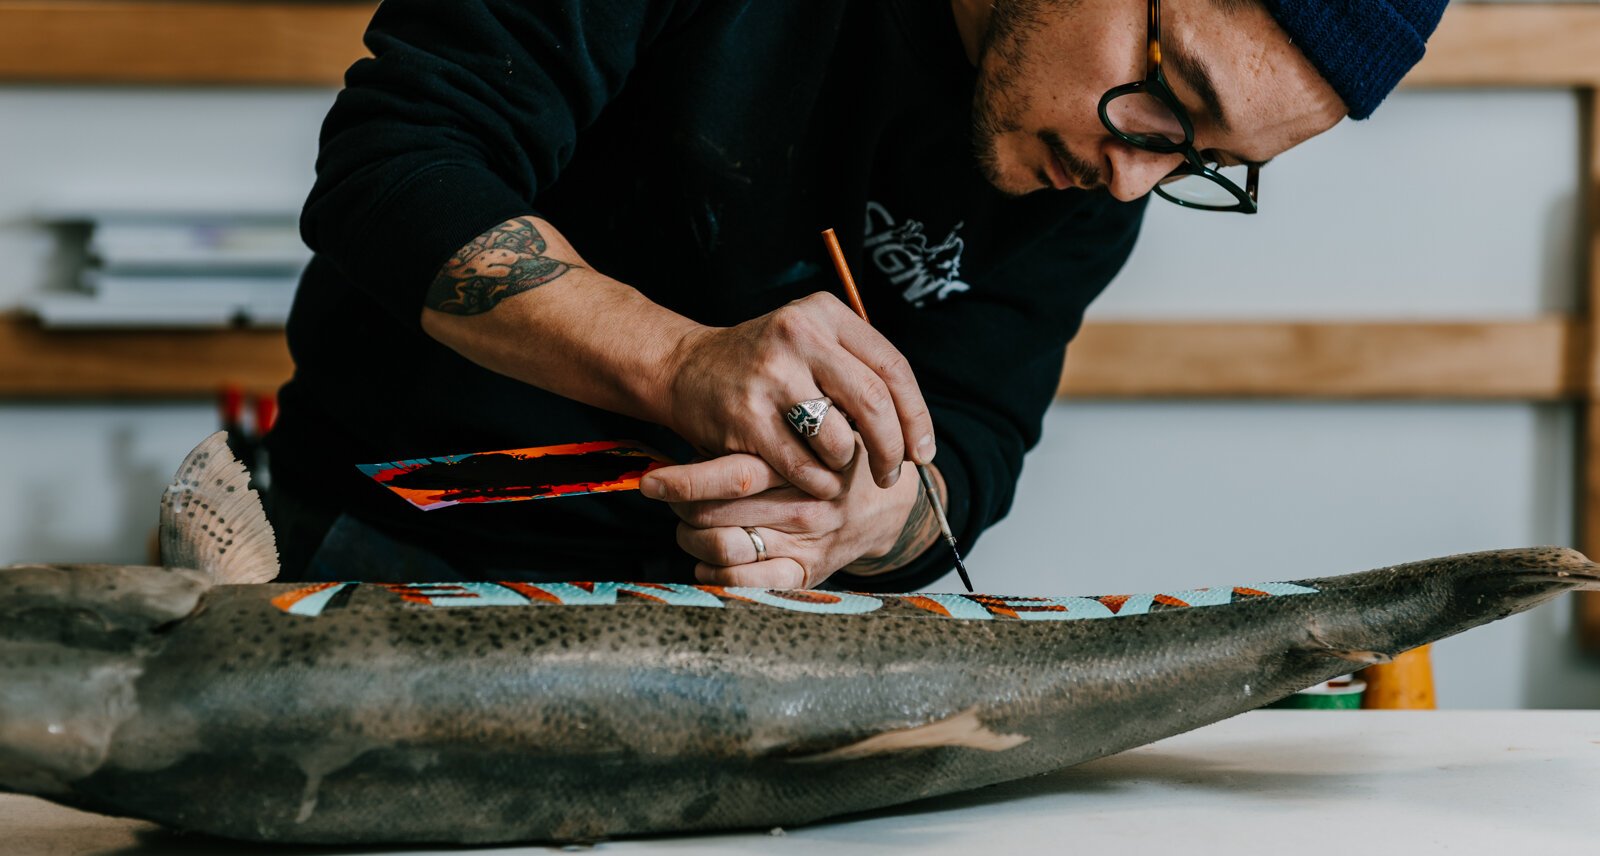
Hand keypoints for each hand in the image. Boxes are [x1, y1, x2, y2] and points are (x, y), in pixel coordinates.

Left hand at [641, 447, 936, 587]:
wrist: (887, 499)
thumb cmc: (828, 455)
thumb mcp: (804, 430)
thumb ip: (757, 433)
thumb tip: (687, 436)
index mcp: (798, 462)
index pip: (732, 475)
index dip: (683, 481)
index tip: (649, 481)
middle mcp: (802, 504)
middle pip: (715, 514)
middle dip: (681, 506)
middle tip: (671, 496)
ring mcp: (806, 541)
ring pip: (722, 548)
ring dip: (691, 539)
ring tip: (689, 526)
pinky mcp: (807, 572)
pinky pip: (748, 584)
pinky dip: (716, 575)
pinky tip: (709, 562)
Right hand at [662, 292, 935, 499]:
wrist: (683, 370)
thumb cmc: (761, 366)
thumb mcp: (809, 342)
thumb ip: (856, 367)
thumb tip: (912, 427)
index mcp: (824, 313)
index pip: (892, 367)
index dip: (916, 415)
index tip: (923, 450)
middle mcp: (798, 335)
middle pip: (873, 402)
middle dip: (891, 449)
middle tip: (892, 475)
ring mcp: (771, 376)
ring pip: (840, 440)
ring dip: (845, 465)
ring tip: (835, 466)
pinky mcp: (747, 418)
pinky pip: (804, 467)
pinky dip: (817, 482)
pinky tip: (811, 479)